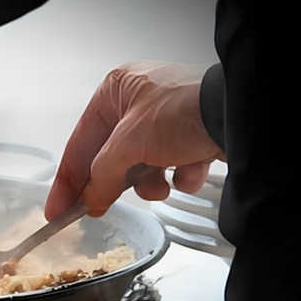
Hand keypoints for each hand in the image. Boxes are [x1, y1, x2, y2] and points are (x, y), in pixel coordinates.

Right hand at [45, 61, 224, 219]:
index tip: (57, 209)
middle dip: (116, 182)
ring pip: (141, 165)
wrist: (243, 114)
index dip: (66, 182)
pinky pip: (172, 164)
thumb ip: (101, 176)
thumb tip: (90, 200)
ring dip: (150, 182)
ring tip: (162, 186)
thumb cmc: (185, 110)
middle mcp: (139, 100)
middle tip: (102, 208)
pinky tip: (190, 170)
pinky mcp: (192, 132)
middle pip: (111, 157)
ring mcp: (167, 116)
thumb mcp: (129, 145)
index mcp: (115, 90)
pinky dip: (179, 174)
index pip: (79, 143)